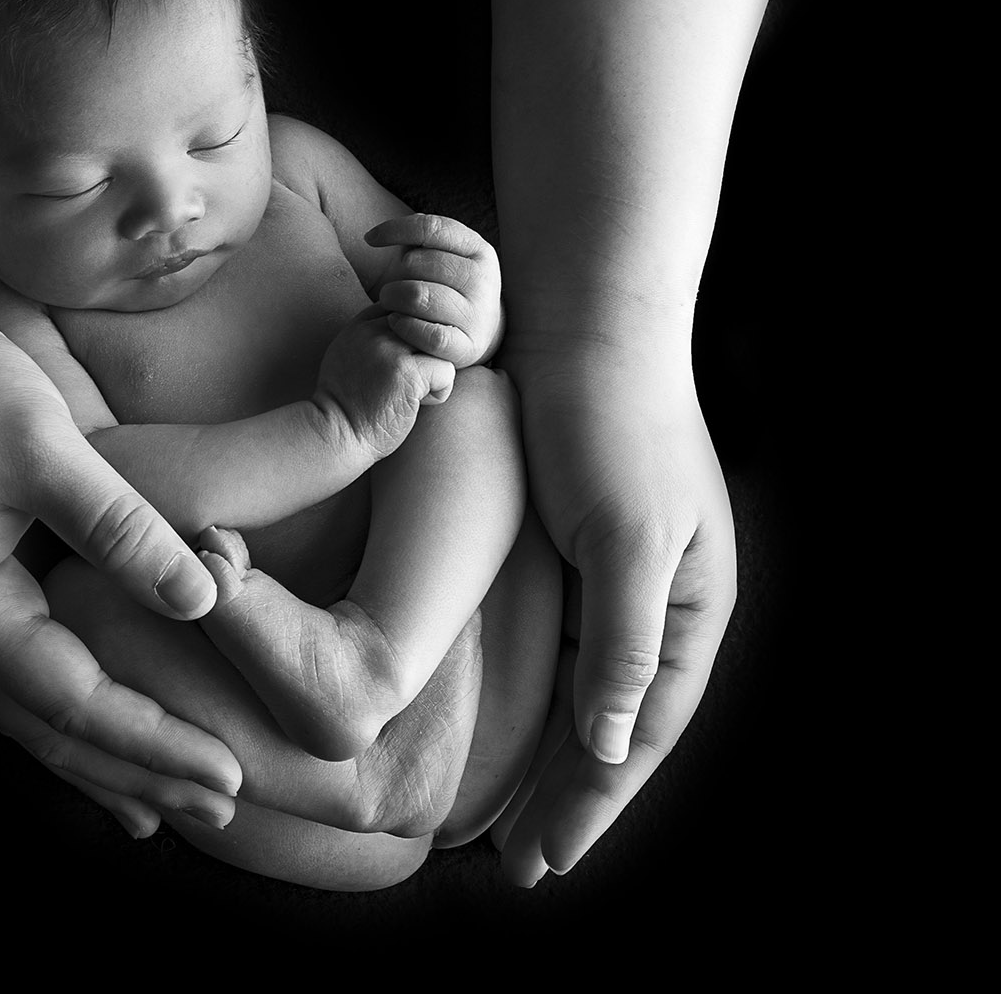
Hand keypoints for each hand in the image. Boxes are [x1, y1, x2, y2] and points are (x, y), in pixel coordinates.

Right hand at [0, 291, 242, 836]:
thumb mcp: (40, 444)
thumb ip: (117, 525)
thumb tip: (200, 598)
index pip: (75, 701)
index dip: (155, 741)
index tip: (229, 775)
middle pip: (52, 728)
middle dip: (138, 773)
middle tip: (223, 811)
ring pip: (33, 710)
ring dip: (103, 757)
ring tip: (167, 807)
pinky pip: (21, 671)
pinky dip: (68, 712)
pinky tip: (97, 727)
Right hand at [313, 303, 455, 460]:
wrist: (336, 436)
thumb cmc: (348, 405)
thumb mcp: (348, 357)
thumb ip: (372, 336)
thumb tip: (407, 325)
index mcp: (361, 325)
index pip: (409, 312)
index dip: (415, 340)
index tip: (399, 367)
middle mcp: (374, 330)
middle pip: (427, 327)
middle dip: (426, 355)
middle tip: (408, 383)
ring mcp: (390, 348)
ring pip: (440, 346)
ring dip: (434, 372)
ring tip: (412, 394)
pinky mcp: (406, 371)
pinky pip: (446, 370)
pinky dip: (438, 393)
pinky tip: (415, 406)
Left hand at [365, 214, 503, 368]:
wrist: (476, 333)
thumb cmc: (444, 287)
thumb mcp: (439, 257)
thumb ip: (418, 239)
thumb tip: (382, 233)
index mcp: (478, 250)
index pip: (432, 228)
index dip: (395, 229)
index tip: (370, 239)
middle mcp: (483, 280)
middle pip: (420, 263)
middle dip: (396, 272)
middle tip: (391, 285)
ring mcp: (478, 315)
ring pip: (419, 296)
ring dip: (394, 298)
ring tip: (390, 302)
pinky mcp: (467, 347)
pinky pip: (427, 334)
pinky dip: (404, 326)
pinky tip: (396, 322)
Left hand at [488, 337, 735, 882]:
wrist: (587, 324)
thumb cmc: (608, 428)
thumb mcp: (620, 542)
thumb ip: (622, 647)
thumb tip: (615, 746)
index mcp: (689, 609)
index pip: (640, 736)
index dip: (591, 804)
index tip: (540, 864)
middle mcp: (662, 602)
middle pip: (616, 726)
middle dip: (572, 798)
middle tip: (520, 867)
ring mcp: (622, 574)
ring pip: (584, 691)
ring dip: (552, 754)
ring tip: (508, 815)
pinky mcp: (579, 546)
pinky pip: (558, 642)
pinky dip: (532, 691)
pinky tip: (501, 717)